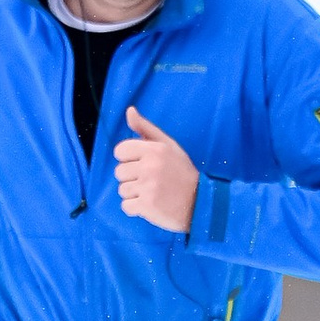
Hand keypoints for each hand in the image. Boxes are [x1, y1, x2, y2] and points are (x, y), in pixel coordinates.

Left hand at [114, 105, 197, 234]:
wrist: (200, 202)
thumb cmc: (181, 172)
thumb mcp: (168, 145)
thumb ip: (145, 128)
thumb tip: (129, 111)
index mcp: (154, 149)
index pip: (120, 150)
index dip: (128, 159)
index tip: (142, 164)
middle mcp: (150, 166)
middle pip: (119, 172)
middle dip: (131, 178)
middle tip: (151, 181)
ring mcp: (148, 187)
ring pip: (122, 190)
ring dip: (134, 194)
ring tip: (152, 193)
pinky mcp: (147, 206)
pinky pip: (126, 207)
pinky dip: (135, 209)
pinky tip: (151, 205)